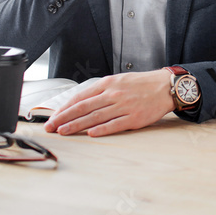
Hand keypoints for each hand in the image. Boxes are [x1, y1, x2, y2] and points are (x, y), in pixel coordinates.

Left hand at [43, 70, 174, 136]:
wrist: (165, 87)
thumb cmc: (141, 84)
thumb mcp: (118, 81)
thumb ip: (100, 91)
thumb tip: (80, 103)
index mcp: (107, 84)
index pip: (80, 97)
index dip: (64, 108)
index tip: (53, 117)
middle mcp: (113, 94)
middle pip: (83, 107)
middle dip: (64, 118)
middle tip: (51, 127)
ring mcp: (123, 106)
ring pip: (95, 117)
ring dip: (77, 125)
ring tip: (63, 132)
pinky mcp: (134, 117)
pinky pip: (114, 124)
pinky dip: (102, 129)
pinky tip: (90, 133)